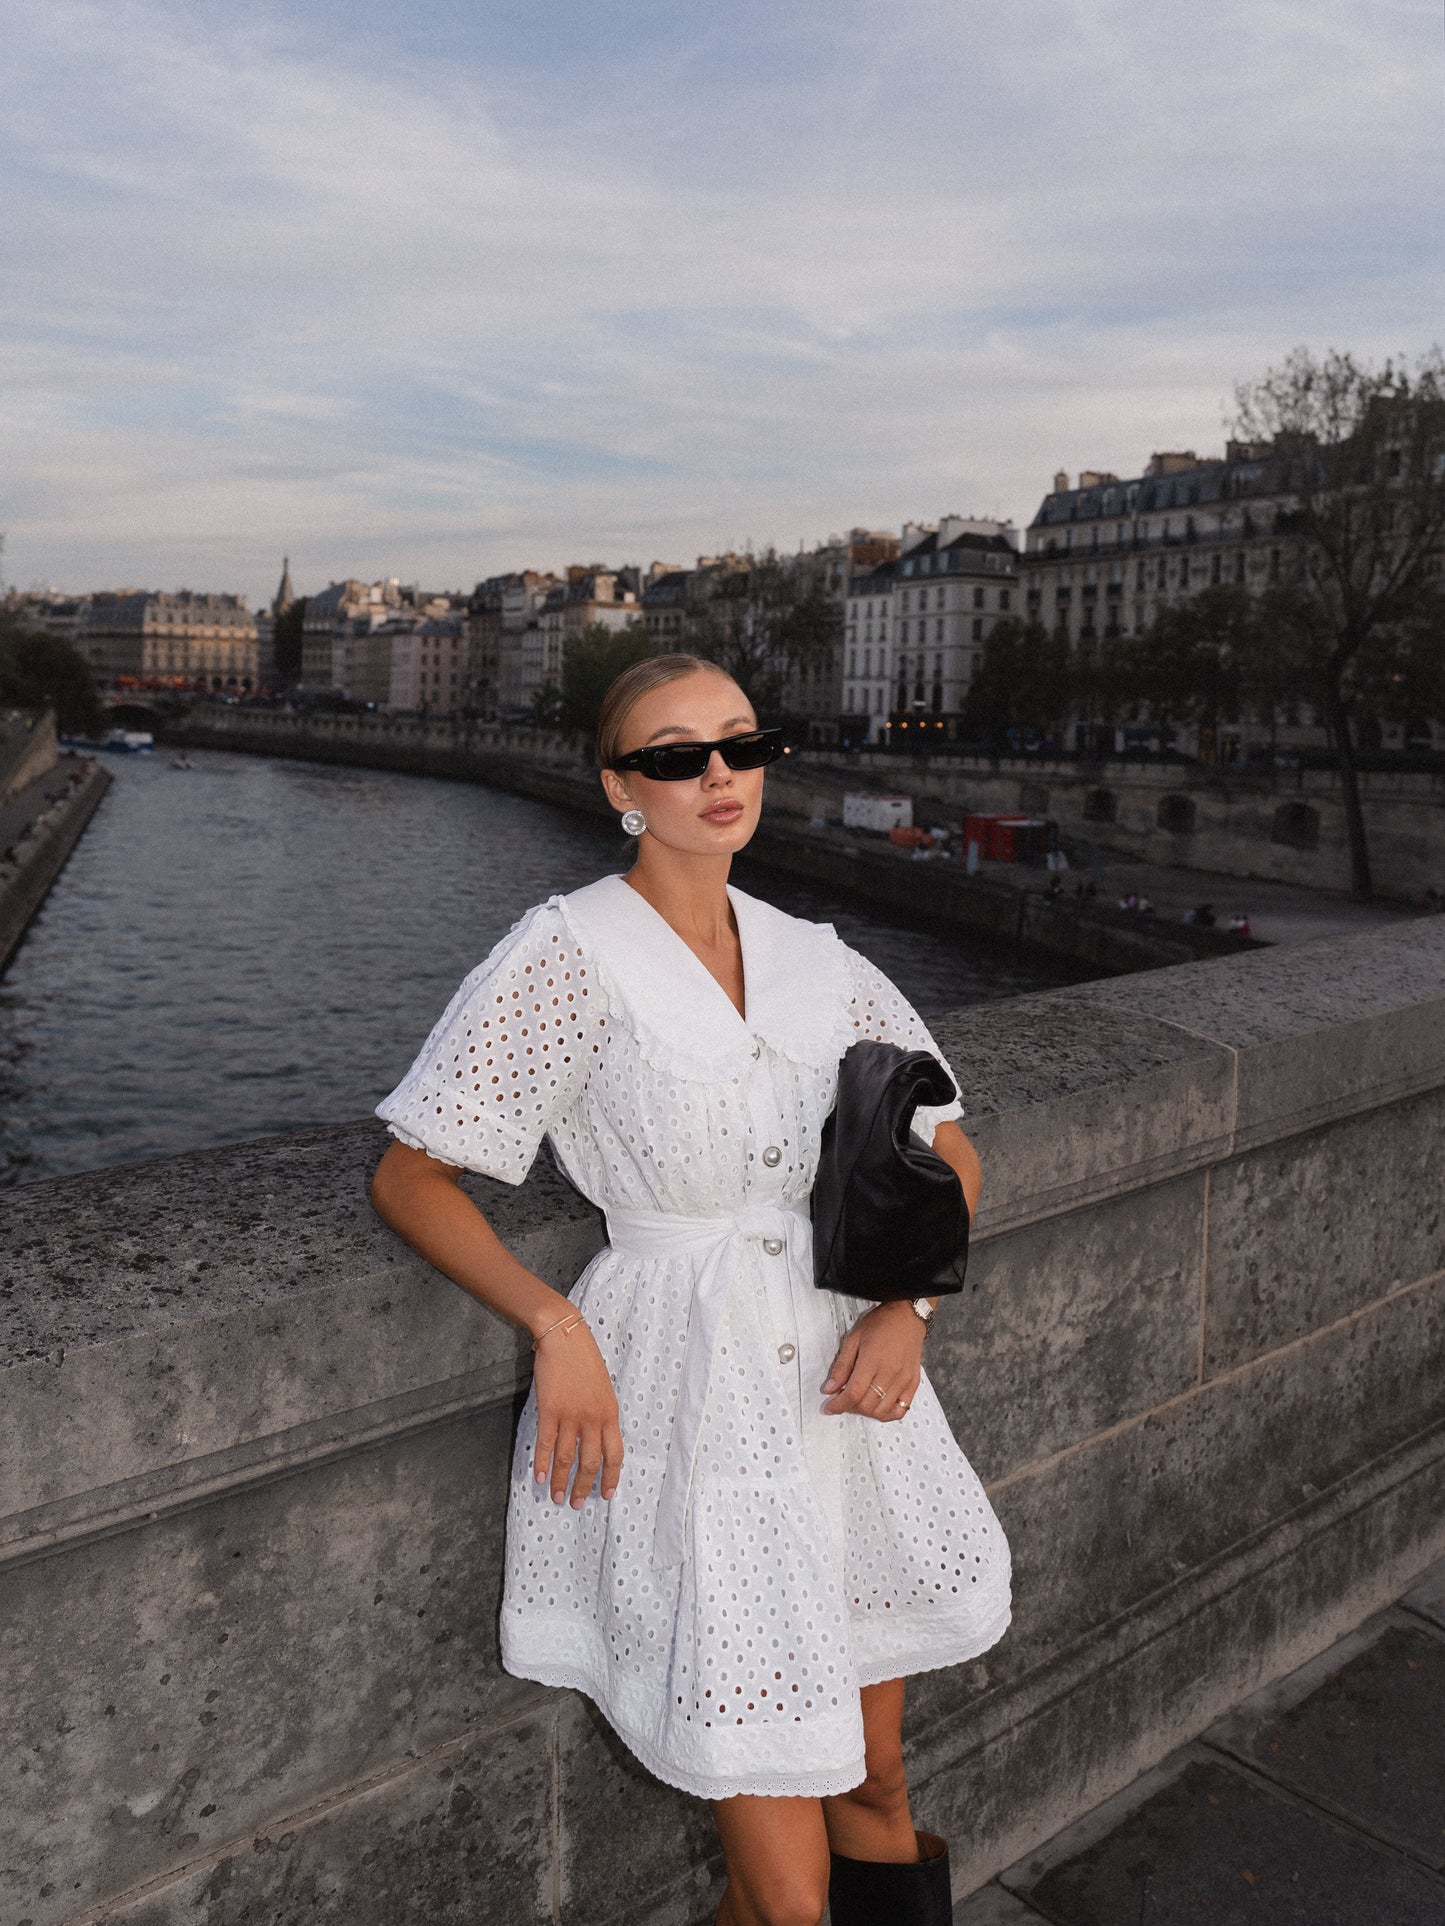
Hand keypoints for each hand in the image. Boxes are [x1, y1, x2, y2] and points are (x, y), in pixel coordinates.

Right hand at [531, 1318, 624, 1507]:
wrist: (565, 1337)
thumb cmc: (585, 1359)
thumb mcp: (603, 1388)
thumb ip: (602, 1414)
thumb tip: (597, 1439)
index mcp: (610, 1413)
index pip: (614, 1454)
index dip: (610, 1477)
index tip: (607, 1495)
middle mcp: (593, 1418)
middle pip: (590, 1462)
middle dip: (584, 1487)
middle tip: (578, 1505)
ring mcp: (571, 1415)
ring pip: (567, 1458)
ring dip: (562, 1481)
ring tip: (557, 1498)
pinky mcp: (549, 1410)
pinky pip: (546, 1443)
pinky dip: (542, 1463)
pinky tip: (540, 1477)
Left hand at [821, 1301, 924, 1422]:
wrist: (907, 1316)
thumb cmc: (880, 1324)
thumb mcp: (853, 1339)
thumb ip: (841, 1366)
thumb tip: (829, 1389)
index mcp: (872, 1360)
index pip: (854, 1393)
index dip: (839, 1405)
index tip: (830, 1408)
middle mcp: (890, 1373)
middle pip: (867, 1405)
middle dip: (850, 1407)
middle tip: (843, 1399)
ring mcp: (904, 1380)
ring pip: (882, 1411)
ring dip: (867, 1412)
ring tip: (859, 1401)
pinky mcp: (913, 1383)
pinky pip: (901, 1410)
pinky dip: (887, 1414)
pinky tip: (877, 1405)